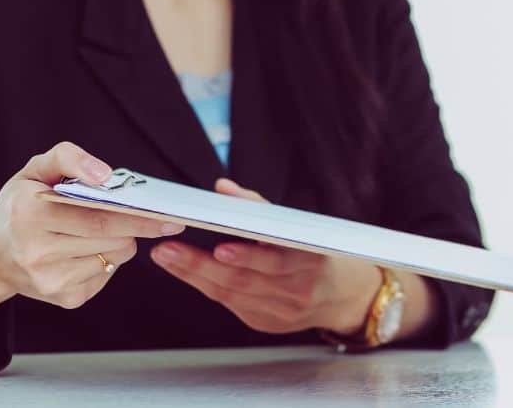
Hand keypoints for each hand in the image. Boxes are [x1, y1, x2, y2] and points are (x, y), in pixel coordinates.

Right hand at [0, 141, 183, 307]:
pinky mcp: (66, 299)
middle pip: (112, 239)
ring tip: (99, 228)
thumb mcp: (34, 170)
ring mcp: (51, 281)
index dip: (137, 217)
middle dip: (137, 226)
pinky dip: (107, 258)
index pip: (97, 218)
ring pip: (116, 256)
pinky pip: (108, 273)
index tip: (169, 216)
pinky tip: (86, 250)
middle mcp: (36, 253)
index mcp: (28, 215)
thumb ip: (68, 158)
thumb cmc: (19, 206)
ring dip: (121, 240)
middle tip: (160, 218)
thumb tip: (104, 175)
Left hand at [151, 178, 382, 334]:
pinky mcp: (267, 323)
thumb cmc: (317, 251)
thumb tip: (223, 188)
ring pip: (232, 294)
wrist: (345, 295)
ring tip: (166, 257)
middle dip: (199, 265)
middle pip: (243, 280)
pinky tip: (187, 271)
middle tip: (167, 249)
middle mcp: (297, 289)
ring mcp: (281, 311)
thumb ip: (259, 206)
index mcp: (310, 260)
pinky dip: (208, 286)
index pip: (273, 259)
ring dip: (194, 275)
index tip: (219, 246)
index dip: (247, 255)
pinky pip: (232, 304)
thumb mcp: (299, 225)